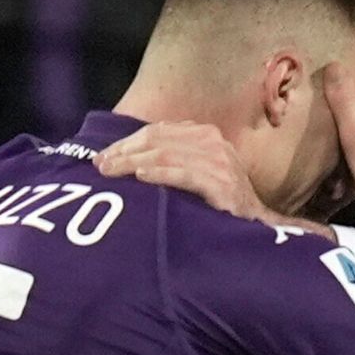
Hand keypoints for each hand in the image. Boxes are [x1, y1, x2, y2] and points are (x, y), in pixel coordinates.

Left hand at [94, 119, 297, 231]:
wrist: (255, 223)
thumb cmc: (216, 198)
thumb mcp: (194, 170)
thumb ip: (168, 159)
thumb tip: (123, 158)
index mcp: (203, 134)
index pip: (156, 132)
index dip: (126, 143)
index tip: (102, 156)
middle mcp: (212, 143)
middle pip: (157, 141)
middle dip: (124, 152)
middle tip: (100, 167)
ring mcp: (219, 162)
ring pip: (166, 155)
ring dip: (133, 163)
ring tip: (112, 172)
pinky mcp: (222, 184)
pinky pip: (185, 175)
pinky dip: (160, 175)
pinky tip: (141, 178)